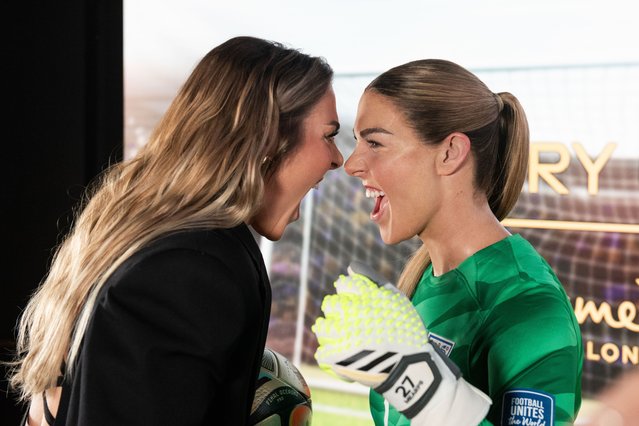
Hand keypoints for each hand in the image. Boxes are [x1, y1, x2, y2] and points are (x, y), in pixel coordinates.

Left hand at [312, 262, 490, 425]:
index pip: (343, 285)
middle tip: (347, 320)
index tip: (353, 301)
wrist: (409, 366)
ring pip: (322, 327)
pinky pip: (322, 352)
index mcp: (365, 296)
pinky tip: (340, 354)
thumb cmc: (405, 330)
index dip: (346, 291)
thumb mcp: (395, 298)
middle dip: (335, 309)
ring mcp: (343, 334)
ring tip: (341, 337)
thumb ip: (373, 279)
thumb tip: (350, 265)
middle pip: (330, 304)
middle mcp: (352, 311)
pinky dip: (329, 354)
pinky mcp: (337, 357)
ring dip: (328, 330)